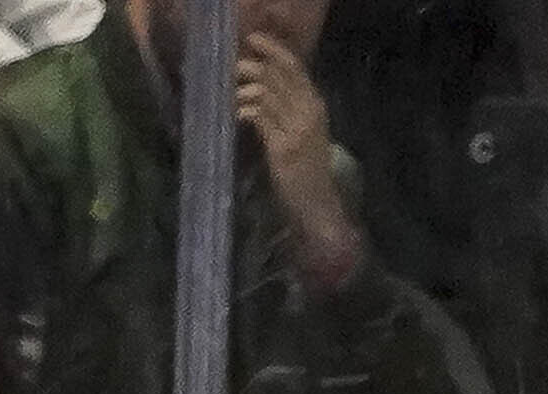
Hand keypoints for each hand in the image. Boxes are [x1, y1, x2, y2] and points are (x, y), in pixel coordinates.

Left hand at [236, 34, 361, 283]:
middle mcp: (310, 112)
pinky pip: (261, 119)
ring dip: (246, 88)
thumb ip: (285, 109)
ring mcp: (297, 129)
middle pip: (280, 76)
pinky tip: (236, 111)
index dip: (274, 51)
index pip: (296, 68)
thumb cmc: (304, 167)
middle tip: (234, 63)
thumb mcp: (300, 131)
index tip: (254, 39)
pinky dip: (246, 110)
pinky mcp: (283, 147)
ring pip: (269, 95)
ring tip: (231, 90)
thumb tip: (260, 86)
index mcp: (316, 105)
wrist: (316, 199)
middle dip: (256, 66)